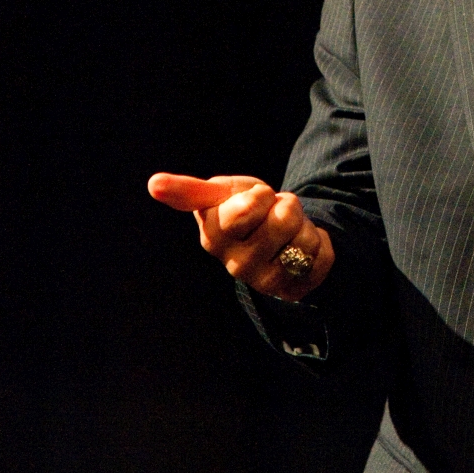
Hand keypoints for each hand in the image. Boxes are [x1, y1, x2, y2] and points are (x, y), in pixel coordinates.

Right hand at [147, 173, 334, 300]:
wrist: (277, 239)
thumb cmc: (244, 210)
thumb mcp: (223, 193)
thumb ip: (191, 190)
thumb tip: (152, 183)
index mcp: (214, 236)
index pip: (247, 209)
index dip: (259, 196)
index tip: (255, 198)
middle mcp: (236, 264)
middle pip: (283, 217)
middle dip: (285, 206)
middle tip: (272, 214)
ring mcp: (264, 281)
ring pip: (303, 237)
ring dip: (302, 225)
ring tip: (286, 231)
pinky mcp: (293, 289)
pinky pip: (321, 254)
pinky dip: (318, 244)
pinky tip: (300, 250)